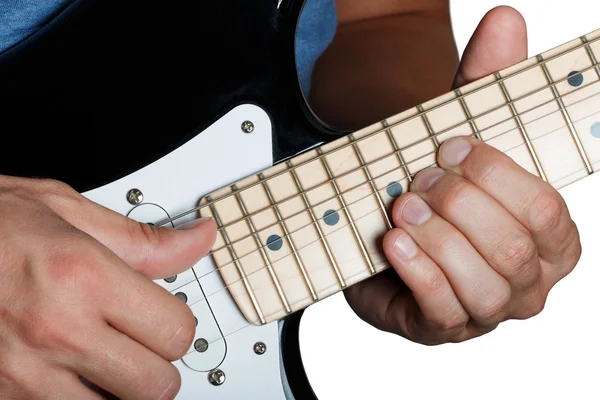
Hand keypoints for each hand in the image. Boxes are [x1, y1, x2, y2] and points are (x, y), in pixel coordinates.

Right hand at [0, 175, 216, 398]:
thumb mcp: (67, 211)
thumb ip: (143, 240)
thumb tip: (199, 241)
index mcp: (84, 276)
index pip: (176, 331)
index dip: (178, 324)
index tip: (166, 315)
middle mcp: (57, 330)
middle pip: (157, 385)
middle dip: (159, 365)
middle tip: (143, 343)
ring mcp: (25, 374)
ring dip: (121, 390)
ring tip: (107, 360)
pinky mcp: (2, 397)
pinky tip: (73, 374)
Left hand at [344, 6, 581, 344]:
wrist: (386, 228)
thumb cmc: (436, 187)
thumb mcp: (461, 135)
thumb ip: (485, 83)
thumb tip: (503, 20)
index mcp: (552, 234)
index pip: (544, 209)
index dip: (493, 174)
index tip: (448, 147)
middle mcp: (531, 278)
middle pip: (513, 247)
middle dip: (459, 206)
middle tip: (419, 181)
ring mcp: (490, 310)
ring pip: (483, 284)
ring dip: (437, 239)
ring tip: (403, 210)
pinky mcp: (446, 327)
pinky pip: (444, 310)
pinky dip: (417, 271)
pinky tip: (394, 243)